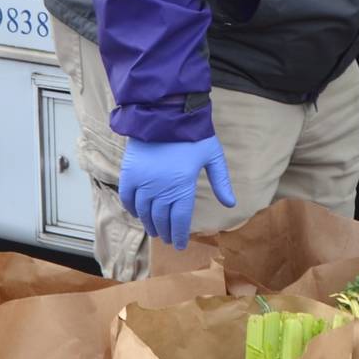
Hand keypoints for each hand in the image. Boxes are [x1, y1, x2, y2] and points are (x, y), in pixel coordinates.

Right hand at [118, 130, 235, 248]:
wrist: (164, 113)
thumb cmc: (192, 134)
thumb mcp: (213, 156)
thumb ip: (221, 181)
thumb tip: (231, 204)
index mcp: (182, 188)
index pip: (180, 220)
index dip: (180, 235)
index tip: (180, 244)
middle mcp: (161, 190)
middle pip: (162, 220)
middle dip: (166, 233)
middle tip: (168, 240)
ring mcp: (143, 183)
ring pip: (144, 213)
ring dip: (149, 224)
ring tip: (155, 231)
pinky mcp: (129, 174)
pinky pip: (128, 198)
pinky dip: (132, 209)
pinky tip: (138, 214)